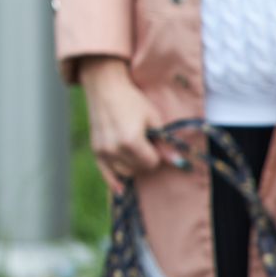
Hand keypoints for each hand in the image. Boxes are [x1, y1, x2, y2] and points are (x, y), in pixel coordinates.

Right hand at [80, 55, 164, 194]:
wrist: (105, 86)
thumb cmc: (132, 100)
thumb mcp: (153, 118)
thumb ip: (164, 144)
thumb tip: (179, 163)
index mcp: (131, 142)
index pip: (151, 163)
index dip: (157, 153)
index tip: (155, 141)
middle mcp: (114, 149)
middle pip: (138, 169)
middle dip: (145, 160)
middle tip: (145, 142)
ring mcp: (103, 151)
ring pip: (124, 172)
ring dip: (133, 165)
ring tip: (133, 148)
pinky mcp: (96, 150)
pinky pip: (105, 173)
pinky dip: (114, 182)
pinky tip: (121, 190)